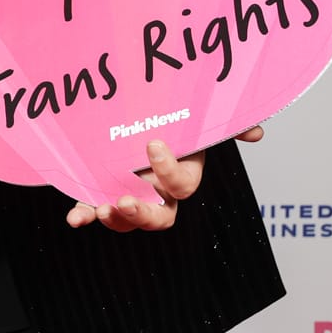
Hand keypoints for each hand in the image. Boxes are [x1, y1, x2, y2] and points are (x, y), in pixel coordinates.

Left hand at [66, 126, 265, 232]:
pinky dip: (84, 216)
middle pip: (159, 218)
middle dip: (142, 213)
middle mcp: (157, 191)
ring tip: (100, 209)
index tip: (152, 142)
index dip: (169, 171)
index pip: (182, 185)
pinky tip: (75, 219)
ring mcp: (128, 193)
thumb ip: (225, 122)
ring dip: (115, 219)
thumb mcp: (193, 115)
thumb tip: (256, 133)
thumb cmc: (168, 117)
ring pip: (127, 220)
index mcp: (180, 173)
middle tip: (123, 200)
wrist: (130, 111)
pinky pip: (92, 210)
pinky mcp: (99, 191)